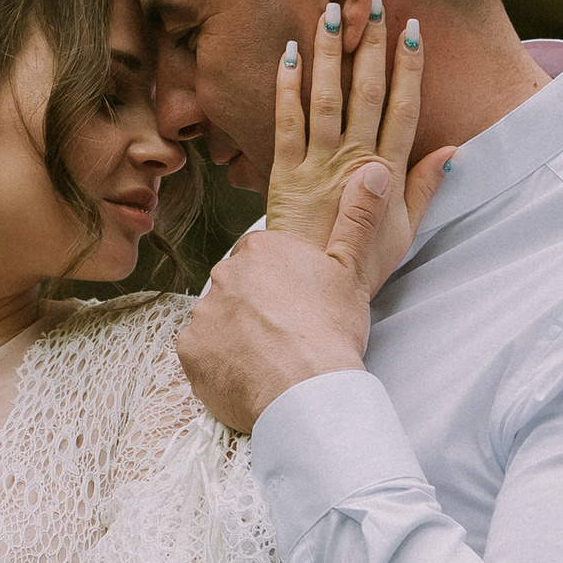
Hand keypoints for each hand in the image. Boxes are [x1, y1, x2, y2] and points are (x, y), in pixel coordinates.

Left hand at [179, 210, 384, 437]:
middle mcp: (225, 274)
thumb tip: (373, 172)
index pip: (261, 260)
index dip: (281, 285)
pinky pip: (201, 352)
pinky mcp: (189, 348)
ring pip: (218, 319)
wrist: (307, 390)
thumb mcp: (352, 271)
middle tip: (285, 334)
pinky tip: (247, 374)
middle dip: (255, 307)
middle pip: (236, 288)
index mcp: (262, 250)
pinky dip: (218, 363)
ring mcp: (203, 311)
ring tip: (269, 359)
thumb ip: (358, 219)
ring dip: (236, 335)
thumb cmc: (332, 331)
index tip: (298, 307)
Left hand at [266, 0, 447, 296]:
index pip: (404, 108)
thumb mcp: (406, 230)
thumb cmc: (362, 263)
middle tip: (374, 0)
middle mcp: (355, 160)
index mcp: (388, 170)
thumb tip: (452, 150)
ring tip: (332, 11)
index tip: (414, 30)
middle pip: (368, 92)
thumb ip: (426, 186)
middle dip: (371, 43)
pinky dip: (288, 87)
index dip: (410, 68)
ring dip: (331, 52)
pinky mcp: (285, 174)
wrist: (315, 293)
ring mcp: (319, 165)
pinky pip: (286, 123)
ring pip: (328, 98)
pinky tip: (290, 53)